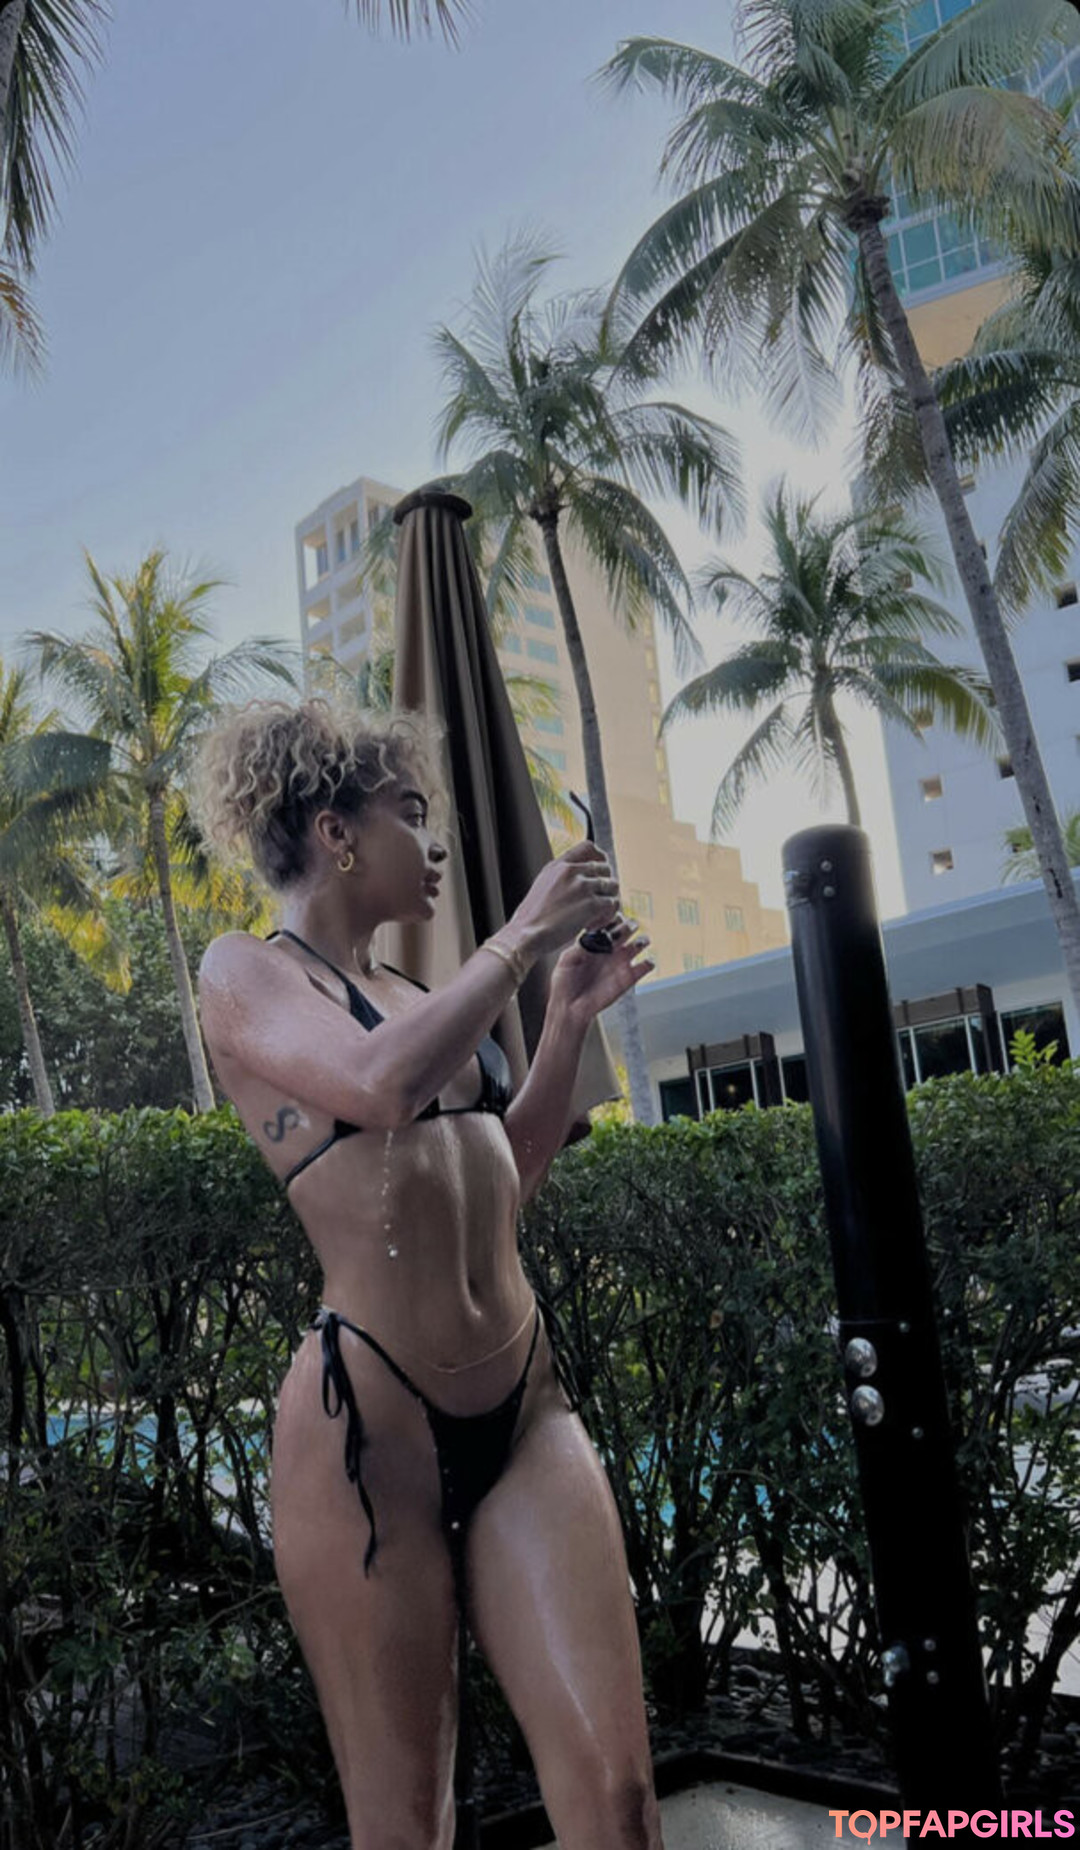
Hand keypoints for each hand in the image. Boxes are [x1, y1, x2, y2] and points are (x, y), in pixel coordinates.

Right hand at [508, 843, 621, 958]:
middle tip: (598, 903)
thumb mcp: (542, 887)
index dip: (600, 858)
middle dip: (606, 886)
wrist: (526, 935)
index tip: (600, 874)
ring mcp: (582, 886)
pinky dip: (606, 917)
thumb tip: (577, 879)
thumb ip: (560, 878)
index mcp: (558, 866)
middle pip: (605, 868)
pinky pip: (612, 904)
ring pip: (612, 886)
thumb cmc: (531, 919)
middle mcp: (571, 871)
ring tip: (594, 917)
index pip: (588, 847)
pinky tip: (591, 926)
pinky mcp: (591, 904)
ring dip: (608, 902)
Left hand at [547, 914, 654, 1023]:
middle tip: (628, 927)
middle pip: (624, 930)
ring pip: (637, 945)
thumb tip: (593, 935)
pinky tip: (646, 961)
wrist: (570, 1008)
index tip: (611, 919)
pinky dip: (649, 963)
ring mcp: (619, 963)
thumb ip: (580, 946)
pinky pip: (644, 967)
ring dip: (642, 940)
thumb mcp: (567, 960)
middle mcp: (608, 950)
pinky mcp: (628, 978)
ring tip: (640, 941)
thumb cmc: (564, 984)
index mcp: (594, 943)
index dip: (611, 918)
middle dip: (628, 926)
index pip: (608, 924)